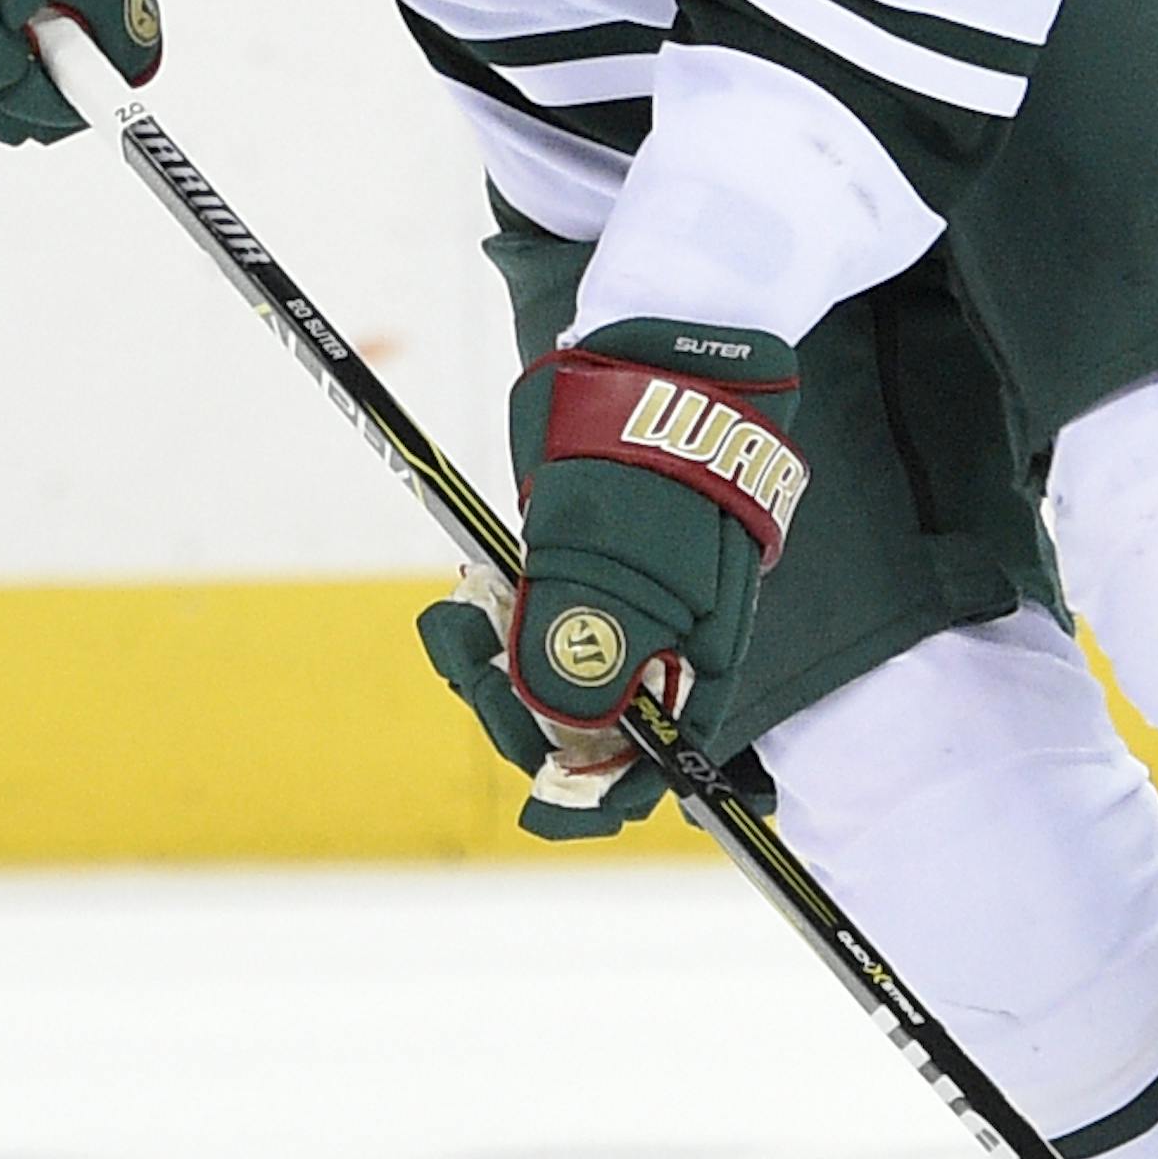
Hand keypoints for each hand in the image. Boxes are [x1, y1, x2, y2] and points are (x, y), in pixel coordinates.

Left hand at [418, 319, 806, 840]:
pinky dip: (504, 631)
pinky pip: (547, 633)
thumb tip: (563, 729)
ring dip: (501, 672)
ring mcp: (635, 610)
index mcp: (700, 654)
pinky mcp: (597, 577)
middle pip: (599, 729)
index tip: (545, 802)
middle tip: (463, 652)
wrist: (664, 356)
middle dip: (523, 715)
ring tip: (456, 622)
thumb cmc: (647, 450)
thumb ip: (589, 641)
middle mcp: (672, 644)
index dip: (602, 792)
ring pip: (563, 680)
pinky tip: (468, 605)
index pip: (657, 759)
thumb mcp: (610, 549)